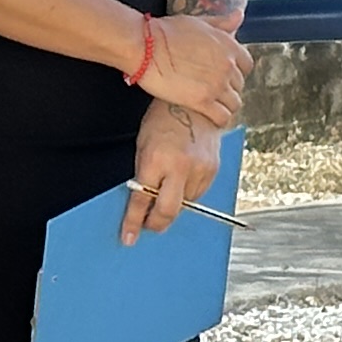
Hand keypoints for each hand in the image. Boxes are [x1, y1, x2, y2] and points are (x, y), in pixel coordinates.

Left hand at [124, 102, 221, 242]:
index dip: (133, 222)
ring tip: (167, 188)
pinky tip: (181, 180)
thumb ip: (143, 174)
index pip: (141, 200)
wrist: (195, 103)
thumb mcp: (143, 145)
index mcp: (156, 159)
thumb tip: (142, 204)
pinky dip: (187, 194)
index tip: (129, 238)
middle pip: (167, 212)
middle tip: (148, 225)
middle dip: (155, 223)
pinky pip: (198, 195)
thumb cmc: (163, 120)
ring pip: (184, 205)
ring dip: (172, 204)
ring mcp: (200, 170)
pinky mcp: (213, 171)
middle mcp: (180, 167)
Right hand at [134, 12, 248, 124]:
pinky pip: (222, 118)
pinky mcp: (202, 102)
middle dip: (228, 88)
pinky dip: (219, 119)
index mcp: (229, 46)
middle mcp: (228, 66)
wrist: (146, 47)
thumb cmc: (168, 32)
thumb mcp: (199, 23)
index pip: (246, 65)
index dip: (235, 71)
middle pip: (239, 85)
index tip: (223, 74)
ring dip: (225, 105)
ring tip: (211, 105)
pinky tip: (209, 116)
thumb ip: (222, 23)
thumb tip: (239, 15)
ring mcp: (216, 85)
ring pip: (234, 103)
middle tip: (212, 90)